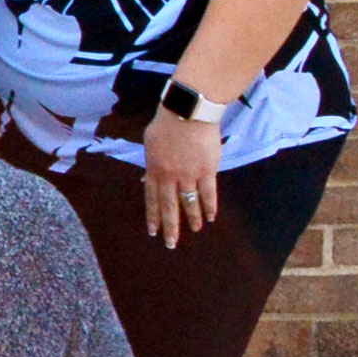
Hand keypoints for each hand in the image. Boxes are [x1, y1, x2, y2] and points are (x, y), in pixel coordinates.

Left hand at [142, 107, 223, 247]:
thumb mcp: (150, 143)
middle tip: (170, 243)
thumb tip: (146, 180)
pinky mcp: (207, 170)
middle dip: (170, 227)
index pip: (152, 198)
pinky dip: (209, 206)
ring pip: (189, 202)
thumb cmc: (167, 123)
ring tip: (195, 230)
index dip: (153, 215)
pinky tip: (211, 217)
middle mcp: (170, 176)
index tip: (153, 231)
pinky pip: (208, 193)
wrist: (187, 112)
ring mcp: (189, 175)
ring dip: (192, 218)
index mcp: (154, 169)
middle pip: (169, 206)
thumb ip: (150, 164)